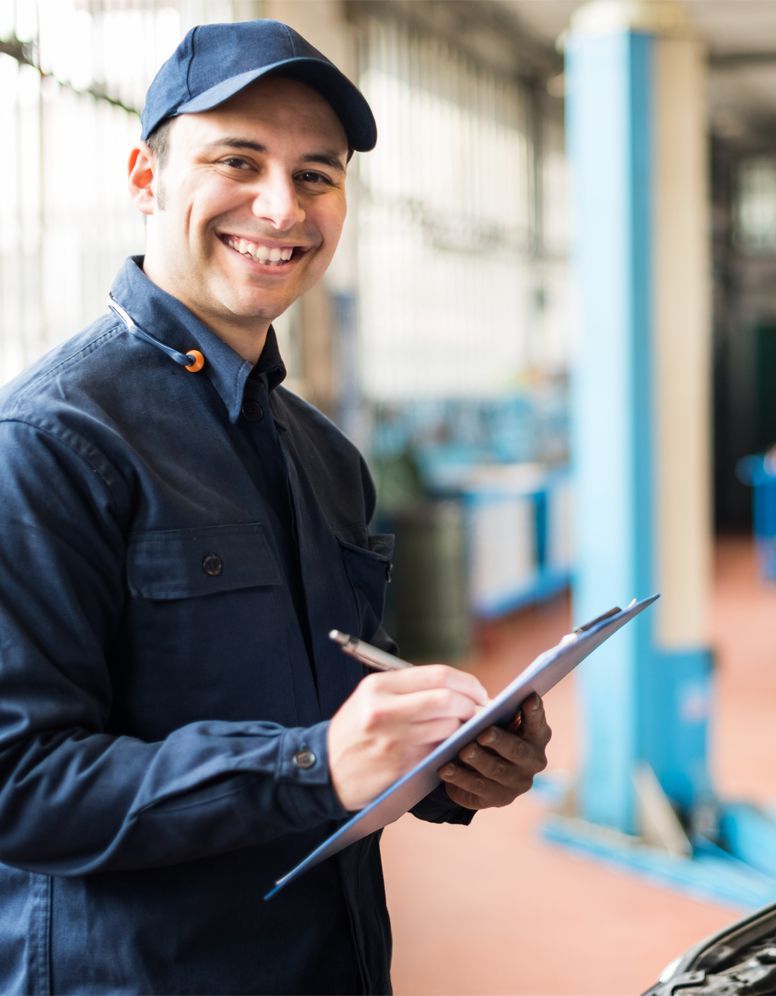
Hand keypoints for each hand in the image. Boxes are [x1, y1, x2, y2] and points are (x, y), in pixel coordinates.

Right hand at [328, 665, 488, 811]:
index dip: (466, 683)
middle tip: (481, 712)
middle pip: (448, 700)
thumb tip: (459, 689)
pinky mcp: (401, 767)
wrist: (324, 770)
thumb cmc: (355, 731)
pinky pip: (439, 752)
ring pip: (448, 728)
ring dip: (465, 729)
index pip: (438, 676)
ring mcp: (394, 741)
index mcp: (379, 686)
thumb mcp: (371, 698)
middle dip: (472, 706)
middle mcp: (385, 710)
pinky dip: (452, 748)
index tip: (478, 691)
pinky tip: (452, 747)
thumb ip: (410, 689)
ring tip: (466, 729)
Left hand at [437, 693, 550, 809]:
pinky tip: (446, 769)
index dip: (534, 712)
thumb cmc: (490, 733)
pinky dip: (460, 777)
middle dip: (500, 741)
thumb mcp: (495, 721)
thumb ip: (495, 714)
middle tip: (484, 733)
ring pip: (496, 770)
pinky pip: (477, 787)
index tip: (529, 697)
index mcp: (536, 736)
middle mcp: (533, 761)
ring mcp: (517, 782)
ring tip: (463, 751)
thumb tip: (478, 710)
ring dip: (478, 760)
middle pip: (517, 750)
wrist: (479, 769)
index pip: (538, 723)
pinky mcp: (498, 798)